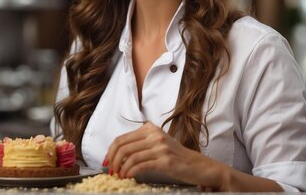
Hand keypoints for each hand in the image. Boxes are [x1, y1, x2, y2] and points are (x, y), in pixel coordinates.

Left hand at [104, 122, 226, 189]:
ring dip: (120, 168)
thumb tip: (117, 155)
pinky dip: (130, 172)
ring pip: (130, 156)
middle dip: (113, 160)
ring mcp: (160, 147)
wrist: (198, 165)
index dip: (110, 151)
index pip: (122, 138)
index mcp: (150, 129)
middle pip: (123, 146)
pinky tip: (128, 176)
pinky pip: (140, 165)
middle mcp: (154, 135)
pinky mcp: (165, 160)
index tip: (107, 162)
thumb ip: (140, 144)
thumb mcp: (157, 144)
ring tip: (119, 176)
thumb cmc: (176, 157)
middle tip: (110, 171)